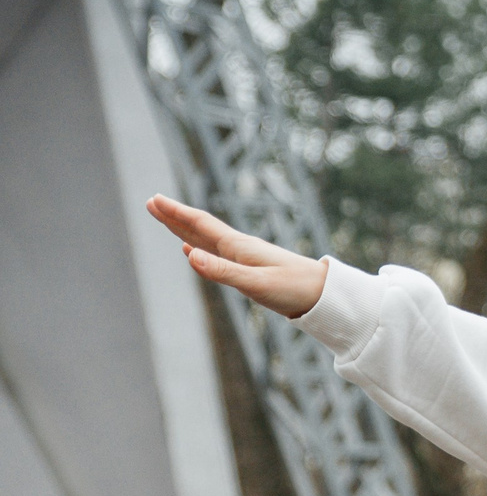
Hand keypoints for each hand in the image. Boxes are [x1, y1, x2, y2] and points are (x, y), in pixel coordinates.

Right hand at [145, 195, 326, 318]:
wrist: (326, 296)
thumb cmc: (295, 289)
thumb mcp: (255, 283)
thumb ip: (221, 270)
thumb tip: (188, 254)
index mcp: (239, 247)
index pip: (201, 224)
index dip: (176, 213)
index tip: (154, 199)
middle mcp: (240, 248)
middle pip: (200, 228)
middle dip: (174, 216)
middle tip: (151, 202)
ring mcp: (246, 258)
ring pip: (206, 240)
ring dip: (184, 230)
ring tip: (166, 220)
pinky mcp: (251, 270)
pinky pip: (217, 255)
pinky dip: (199, 249)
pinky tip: (193, 251)